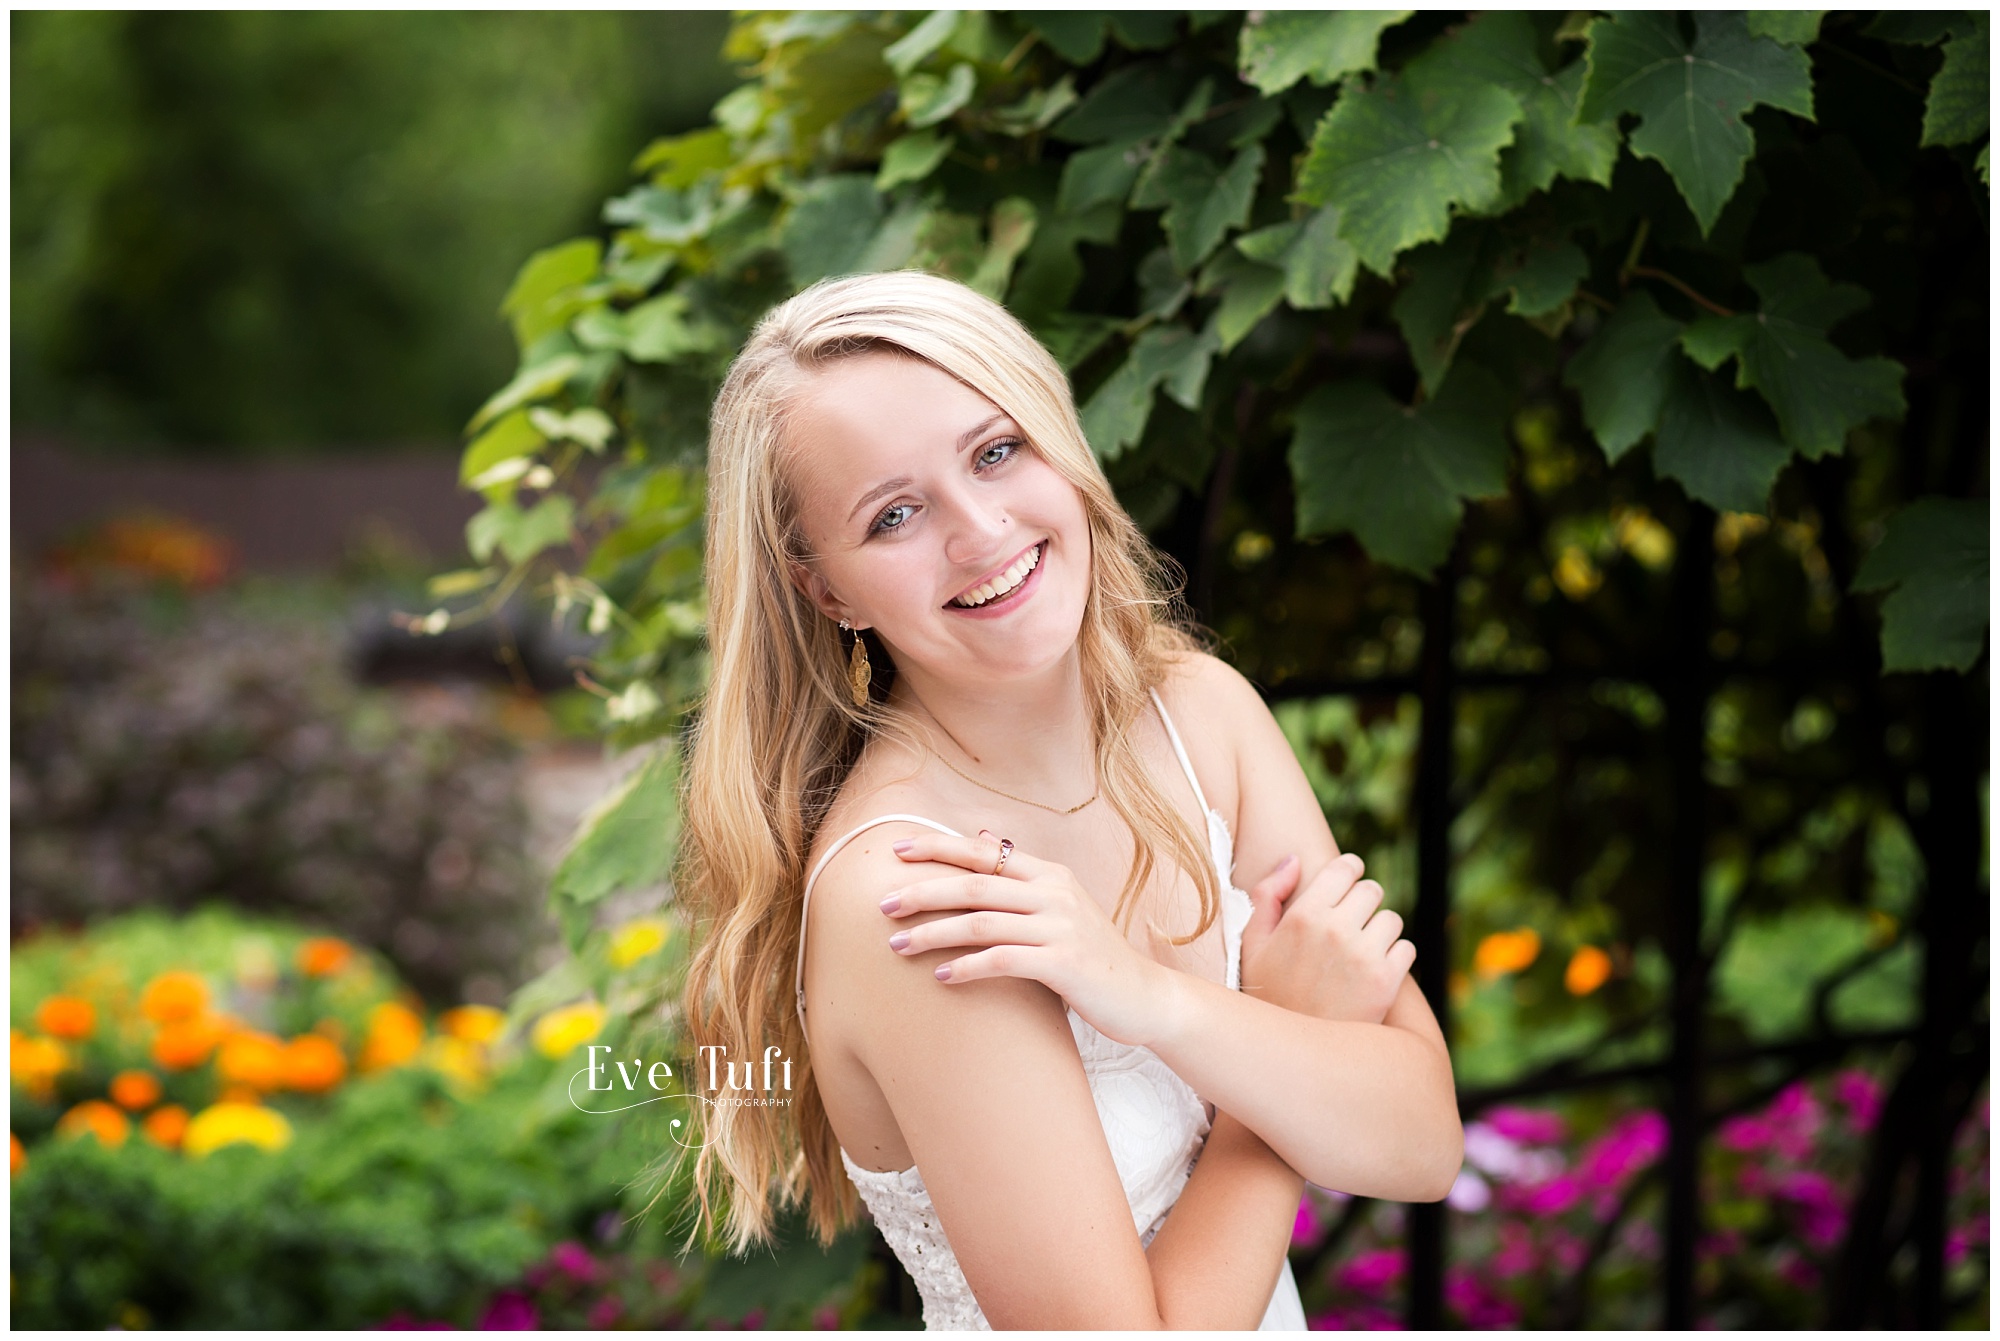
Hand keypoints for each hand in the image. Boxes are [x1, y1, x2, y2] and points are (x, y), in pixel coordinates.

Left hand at [879, 828, 1174, 1046]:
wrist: (1144, 996)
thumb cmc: (1094, 955)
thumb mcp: (1061, 906)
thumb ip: (1022, 876)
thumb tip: (982, 836)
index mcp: (1051, 874)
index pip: (984, 852)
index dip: (939, 847)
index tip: (897, 851)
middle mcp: (1055, 893)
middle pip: (975, 884)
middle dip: (924, 892)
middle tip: (882, 904)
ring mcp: (1062, 927)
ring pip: (982, 922)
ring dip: (934, 933)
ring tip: (898, 947)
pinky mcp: (1065, 963)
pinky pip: (1004, 960)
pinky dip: (968, 967)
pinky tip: (941, 977)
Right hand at [1238, 851, 1413, 1024]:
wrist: (1290, 1056)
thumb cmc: (1268, 996)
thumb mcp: (1252, 944)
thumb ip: (1268, 895)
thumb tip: (1295, 859)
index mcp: (1303, 915)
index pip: (1346, 868)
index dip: (1350, 872)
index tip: (1349, 885)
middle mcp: (1335, 930)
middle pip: (1373, 891)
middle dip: (1364, 905)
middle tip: (1351, 927)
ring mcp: (1363, 956)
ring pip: (1392, 920)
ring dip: (1380, 933)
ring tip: (1359, 955)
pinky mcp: (1386, 982)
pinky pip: (1406, 949)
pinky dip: (1395, 959)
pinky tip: (1372, 975)